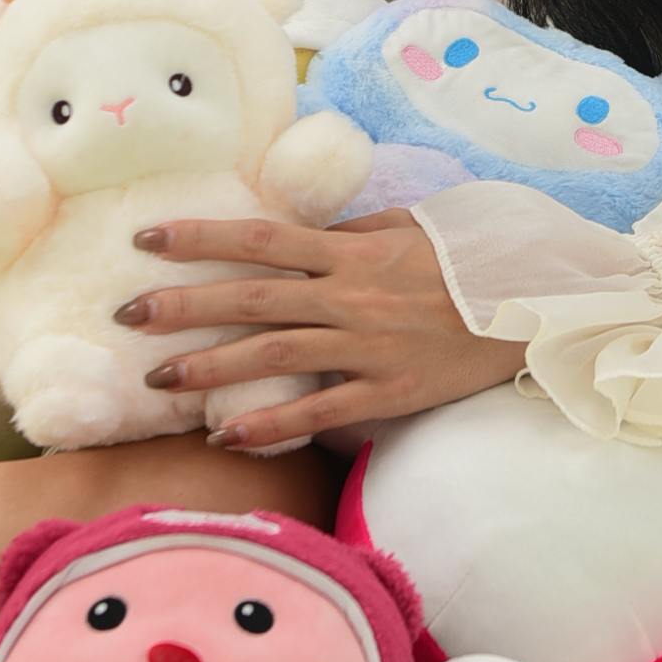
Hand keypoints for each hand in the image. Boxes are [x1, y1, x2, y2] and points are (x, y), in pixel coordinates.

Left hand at [112, 208, 523, 451]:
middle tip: (127, 315)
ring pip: (274, 355)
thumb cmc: (471, 262)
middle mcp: (351, 295)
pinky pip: (320, 411)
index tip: (146, 240)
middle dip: (183, 306)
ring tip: (158, 380)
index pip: (261, 238)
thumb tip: (301, 234)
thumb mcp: (411, 226)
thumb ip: (352, 229)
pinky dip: (271, 424)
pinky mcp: (389, 393)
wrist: (533, 310)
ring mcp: (368, 346)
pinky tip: (226, 434)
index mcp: (352, 251)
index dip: (200, 237)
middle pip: (250, 298)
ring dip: (210, 367)